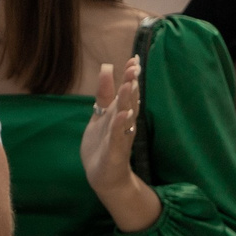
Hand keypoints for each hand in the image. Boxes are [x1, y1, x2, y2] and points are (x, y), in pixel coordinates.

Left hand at [79, 58, 159, 232]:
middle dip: (132, 84)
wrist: (104, 177)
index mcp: (119, 113)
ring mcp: (120, 137)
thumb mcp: (100, 115)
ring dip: (128, 101)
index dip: (130, 75)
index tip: (134, 58)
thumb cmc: (103, 144)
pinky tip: (122, 115)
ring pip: (126, 116)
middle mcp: (123, 123)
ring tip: (129, 84)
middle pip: (129, 100)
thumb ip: (104, 92)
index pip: (126, 91)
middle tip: (135, 67)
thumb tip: (107, 66)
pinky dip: (120, 125)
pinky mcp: (115, 151)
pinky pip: (118, 137)